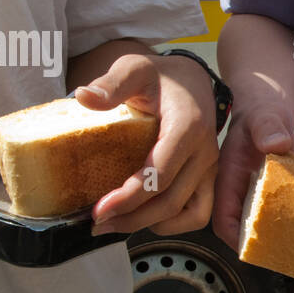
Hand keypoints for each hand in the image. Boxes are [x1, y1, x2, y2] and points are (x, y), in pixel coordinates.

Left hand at [76, 54, 218, 235]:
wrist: (193, 81)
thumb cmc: (161, 77)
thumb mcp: (134, 68)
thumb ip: (111, 83)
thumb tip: (83, 97)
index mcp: (188, 127)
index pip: (160, 173)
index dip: (130, 197)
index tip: (99, 209)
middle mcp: (205, 152)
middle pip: (171, 201)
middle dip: (132, 218)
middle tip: (98, 222)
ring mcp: (211, 167)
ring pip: (188, 214)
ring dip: (151, 224)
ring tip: (118, 223)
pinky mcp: (210, 177)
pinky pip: (199, 213)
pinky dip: (173, 223)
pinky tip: (146, 218)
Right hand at [211, 97, 293, 251]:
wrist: (270, 110)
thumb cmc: (261, 113)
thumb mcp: (264, 117)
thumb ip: (268, 128)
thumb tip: (278, 144)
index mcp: (227, 178)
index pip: (222, 217)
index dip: (233, 236)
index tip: (252, 247)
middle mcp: (237, 190)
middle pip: (239, 226)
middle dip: (255, 242)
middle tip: (280, 252)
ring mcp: (253, 192)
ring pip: (257, 222)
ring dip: (273, 234)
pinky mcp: (269, 191)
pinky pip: (275, 211)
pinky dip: (287, 219)